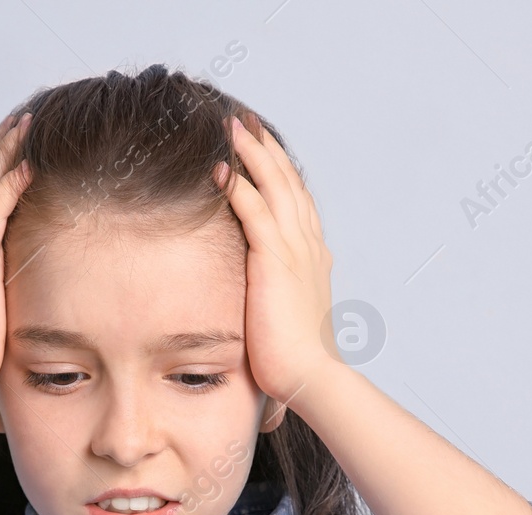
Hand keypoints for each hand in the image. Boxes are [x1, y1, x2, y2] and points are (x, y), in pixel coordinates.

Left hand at [214, 115, 339, 405]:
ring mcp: (295, 250)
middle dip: (265, 149)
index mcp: (312, 258)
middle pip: (287, 183)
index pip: (296, 202)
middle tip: (244, 121)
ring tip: (231, 126)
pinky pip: (254, 211)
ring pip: (273, 186)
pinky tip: (219, 167)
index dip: (278, 171)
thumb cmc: (294, 358)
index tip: (260, 148)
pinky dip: (238, 185)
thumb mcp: (286, 317)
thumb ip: (276, 297)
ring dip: (251, 153)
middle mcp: (308, 246)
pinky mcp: (275, 261)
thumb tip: (261, 302)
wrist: (308, 375)